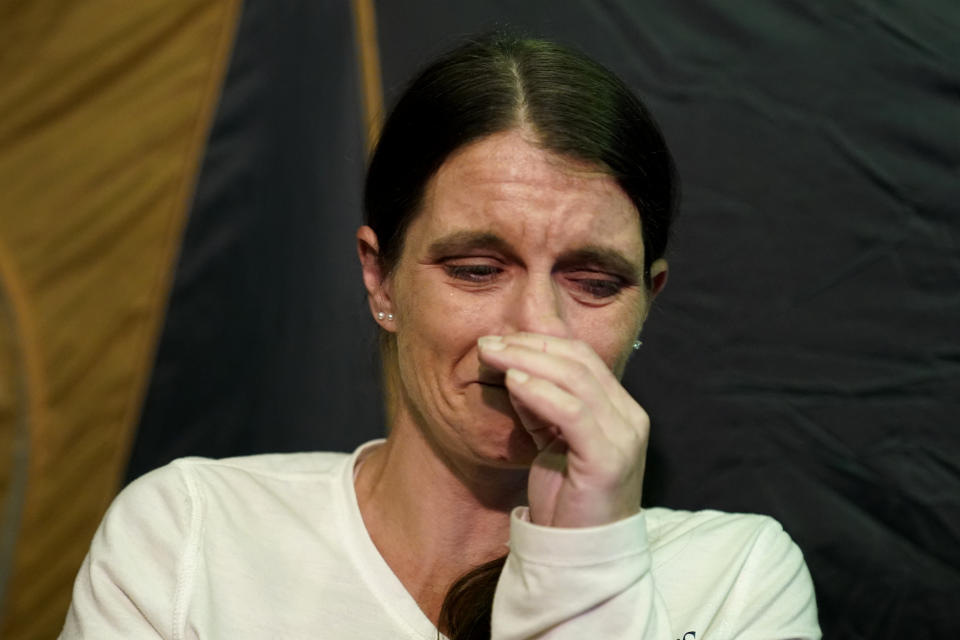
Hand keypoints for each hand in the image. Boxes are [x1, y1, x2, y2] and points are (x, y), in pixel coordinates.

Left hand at [477, 333, 648, 527]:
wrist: (580, 556)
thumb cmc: (565, 502)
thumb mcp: (550, 443)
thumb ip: (541, 407)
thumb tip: (516, 370)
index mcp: (620, 410)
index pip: (583, 358)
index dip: (540, 341)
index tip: (500, 337)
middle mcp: (629, 417)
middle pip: (579, 361)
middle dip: (529, 345)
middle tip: (488, 341)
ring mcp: (623, 437)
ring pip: (576, 380)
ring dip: (527, 361)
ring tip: (492, 354)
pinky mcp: (608, 459)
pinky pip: (573, 413)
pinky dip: (541, 392)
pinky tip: (513, 382)